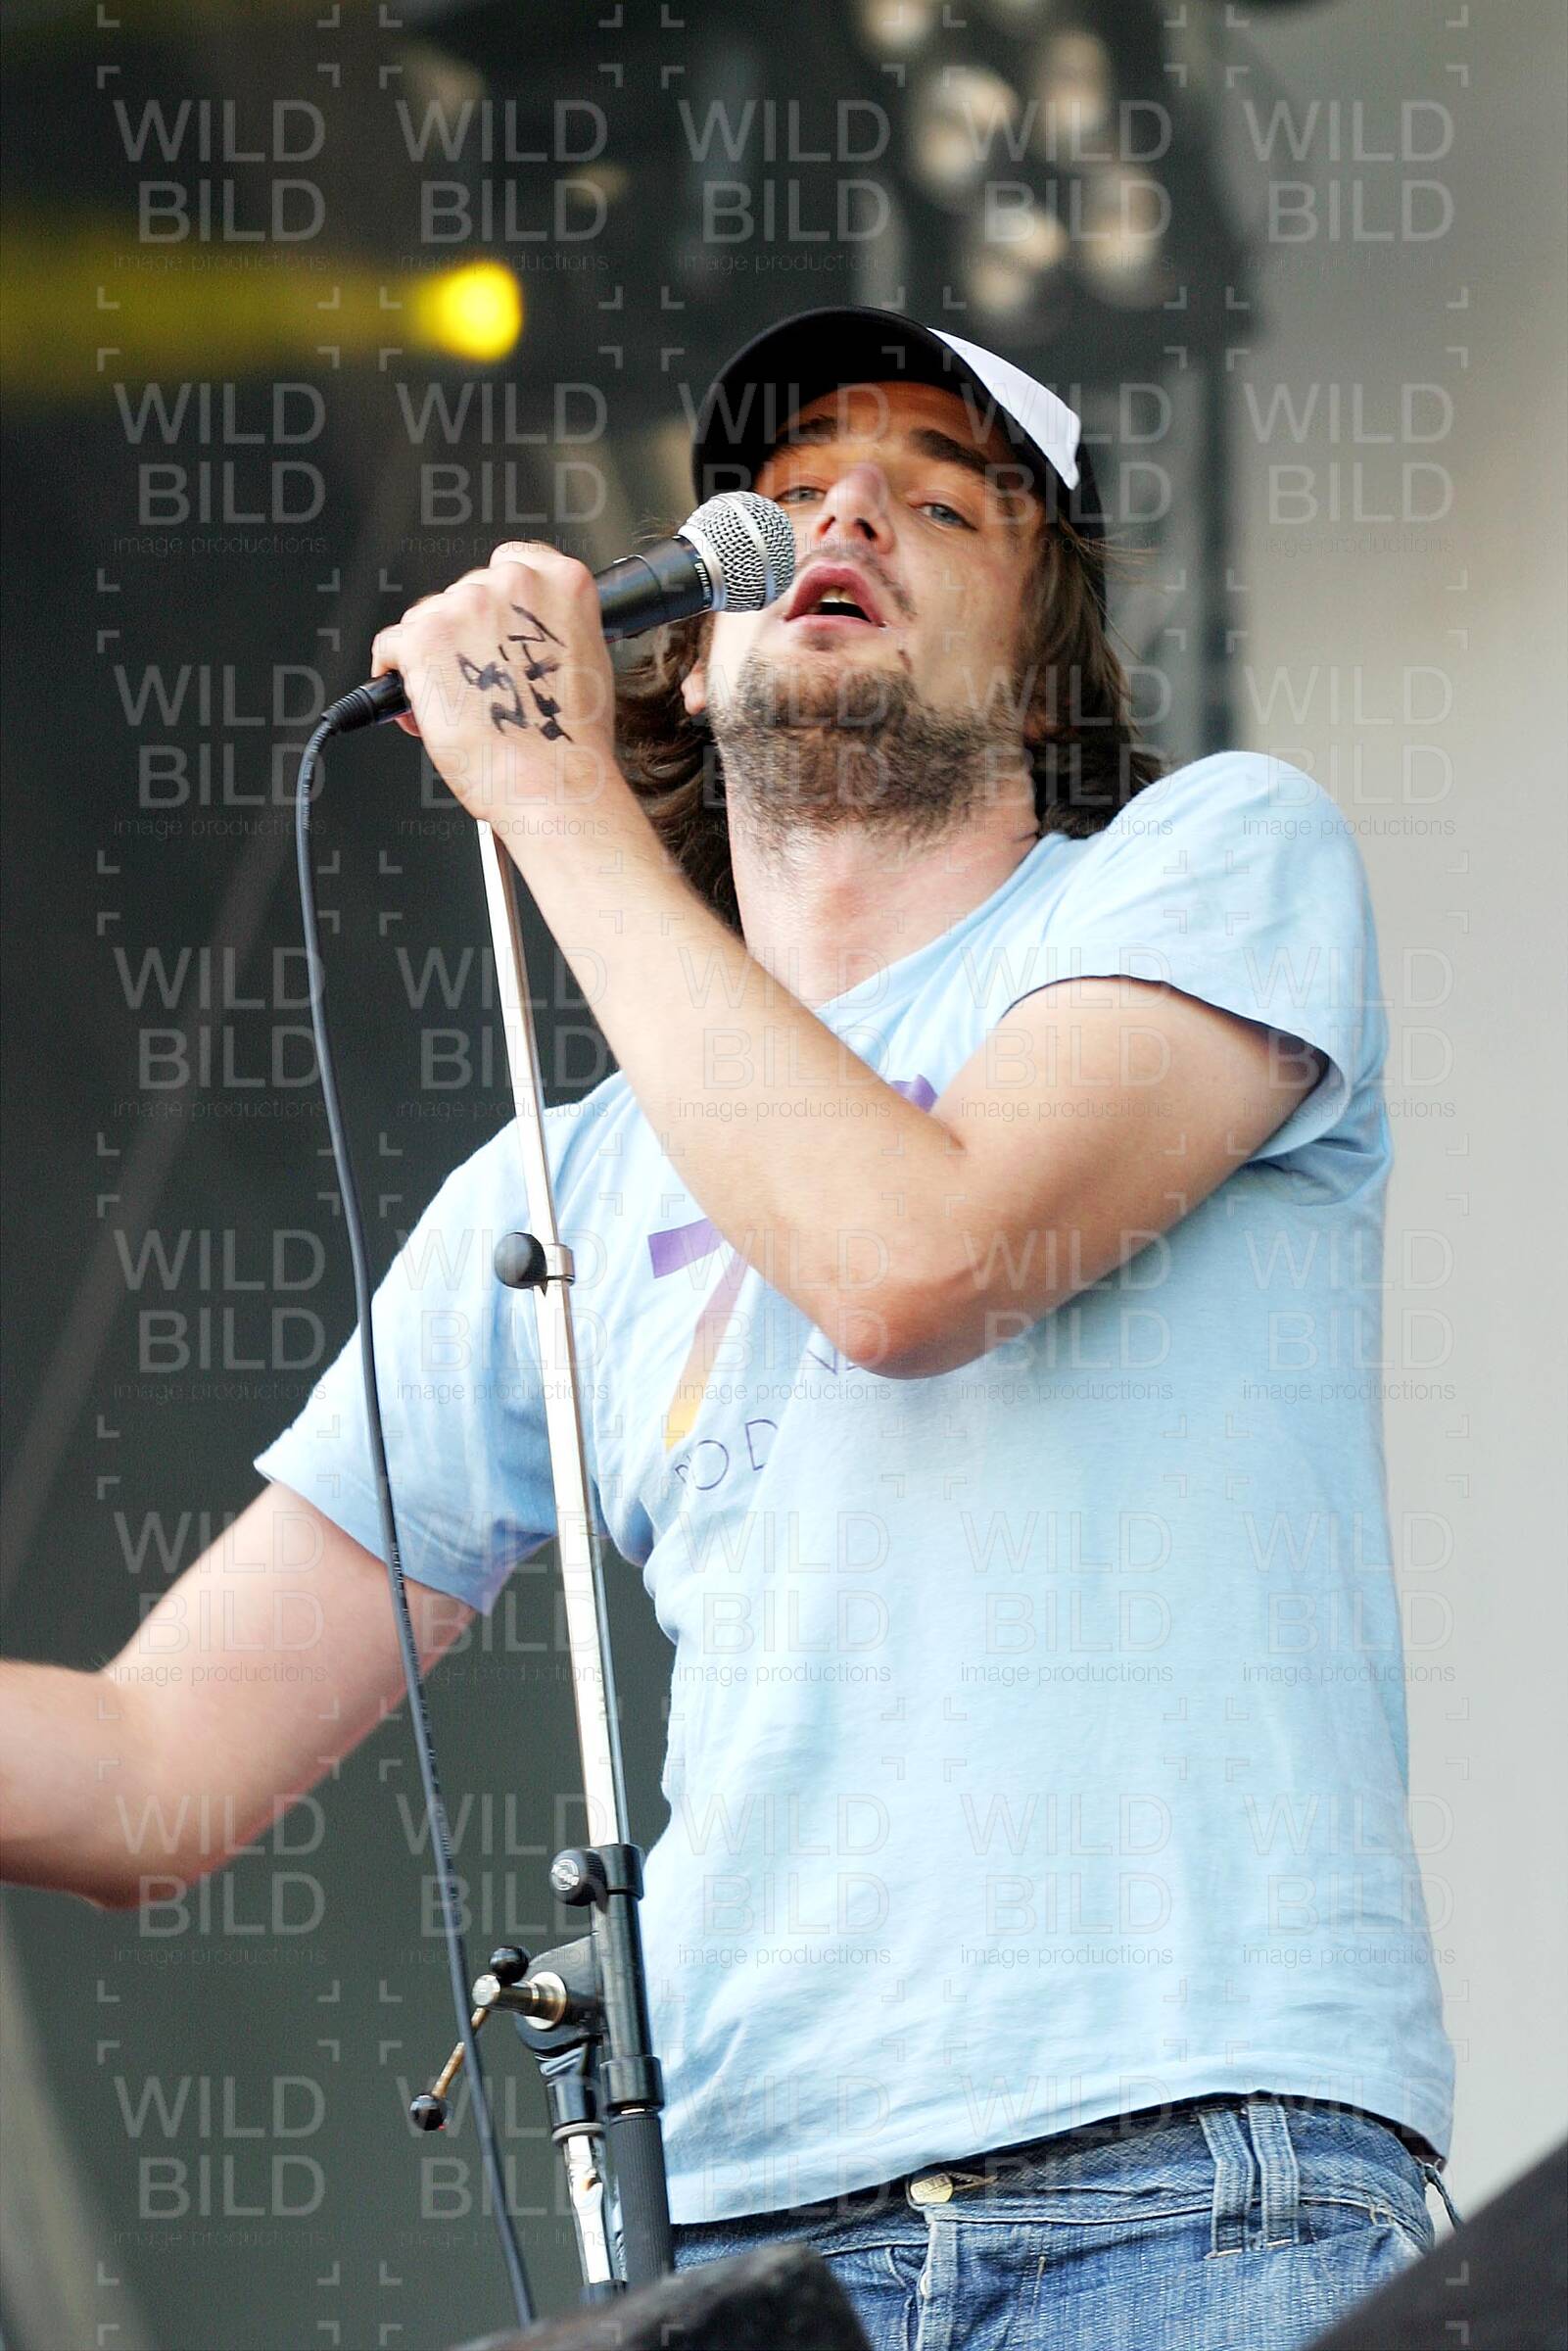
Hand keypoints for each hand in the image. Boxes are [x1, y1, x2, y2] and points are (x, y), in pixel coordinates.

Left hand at [369, 542, 618, 832]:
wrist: (552, 782)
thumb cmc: (570, 740)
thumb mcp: (585, 661)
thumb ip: (551, 630)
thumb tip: (514, 639)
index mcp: (562, 583)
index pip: (511, 562)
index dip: (496, 602)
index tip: (491, 626)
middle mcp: (513, 584)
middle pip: (464, 594)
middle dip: (463, 636)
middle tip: (478, 683)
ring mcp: (464, 607)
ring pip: (427, 619)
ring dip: (432, 656)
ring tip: (455, 703)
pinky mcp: (423, 638)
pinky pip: (390, 645)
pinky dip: (393, 673)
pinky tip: (416, 702)